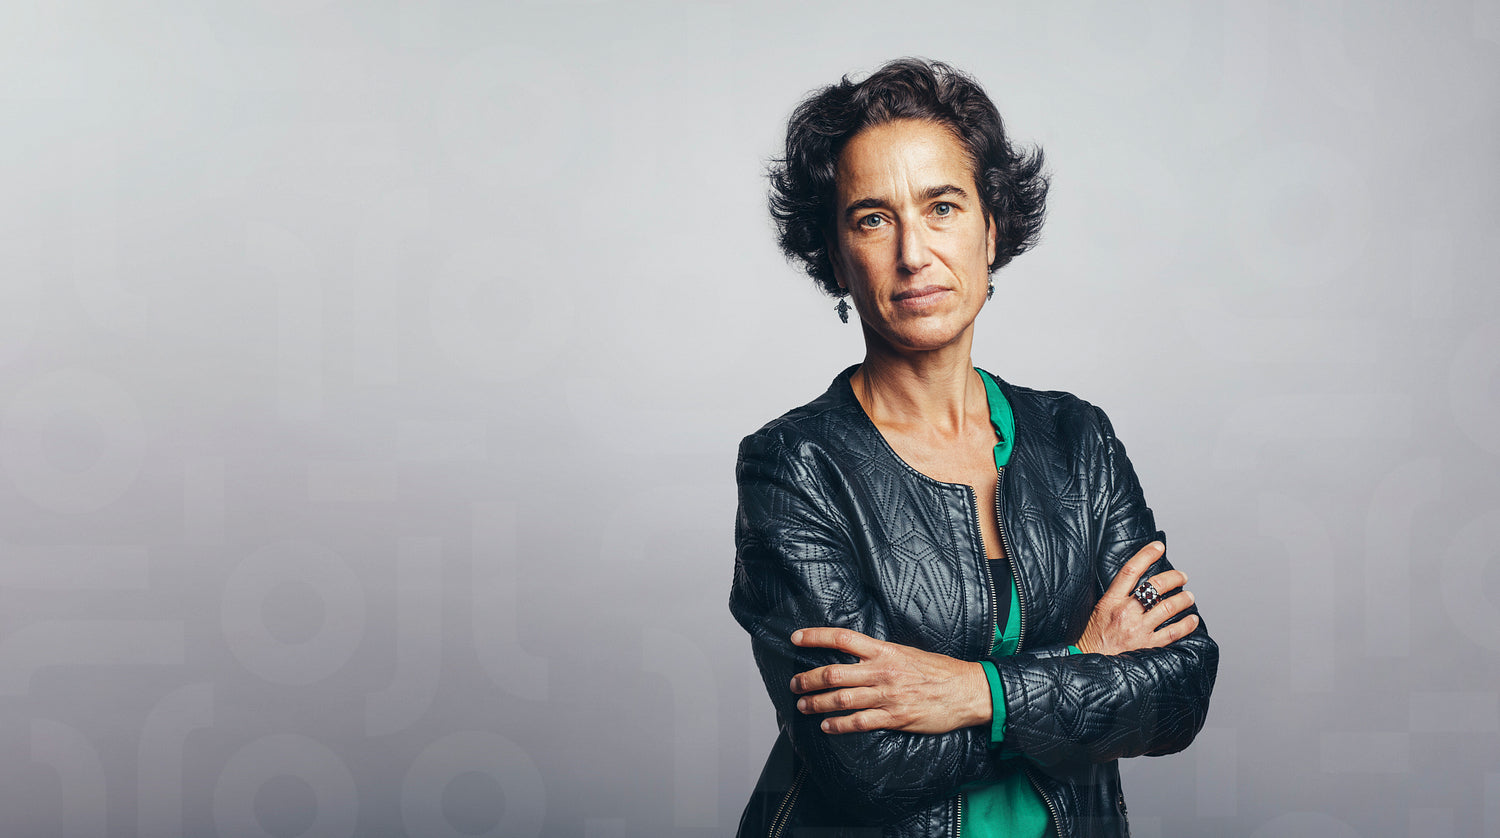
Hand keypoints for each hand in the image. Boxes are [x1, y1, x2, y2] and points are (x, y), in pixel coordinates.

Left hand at [788, 628, 990, 734]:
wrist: (968, 691)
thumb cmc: (939, 670)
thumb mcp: (908, 652)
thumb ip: (881, 654)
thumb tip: (856, 654)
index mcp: (885, 650)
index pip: (841, 638)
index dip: (815, 637)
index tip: (795, 639)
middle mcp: (882, 671)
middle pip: (833, 672)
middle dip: (807, 679)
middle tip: (794, 684)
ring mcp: (887, 695)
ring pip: (840, 699)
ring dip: (816, 703)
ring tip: (803, 705)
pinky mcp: (895, 717)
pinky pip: (858, 722)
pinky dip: (838, 725)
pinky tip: (827, 726)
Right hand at [1074, 541, 1198, 654]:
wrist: (1088, 663)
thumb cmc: (1092, 639)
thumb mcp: (1097, 611)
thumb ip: (1115, 598)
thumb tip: (1136, 585)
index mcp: (1110, 601)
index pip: (1130, 570)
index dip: (1146, 555)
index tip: (1158, 547)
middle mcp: (1125, 613)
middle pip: (1155, 586)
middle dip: (1174, 578)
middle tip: (1182, 576)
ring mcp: (1138, 630)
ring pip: (1168, 607)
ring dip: (1183, 599)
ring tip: (1189, 596)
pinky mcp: (1147, 646)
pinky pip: (1173, 632)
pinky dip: (1186, 624)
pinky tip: (1192, 620)